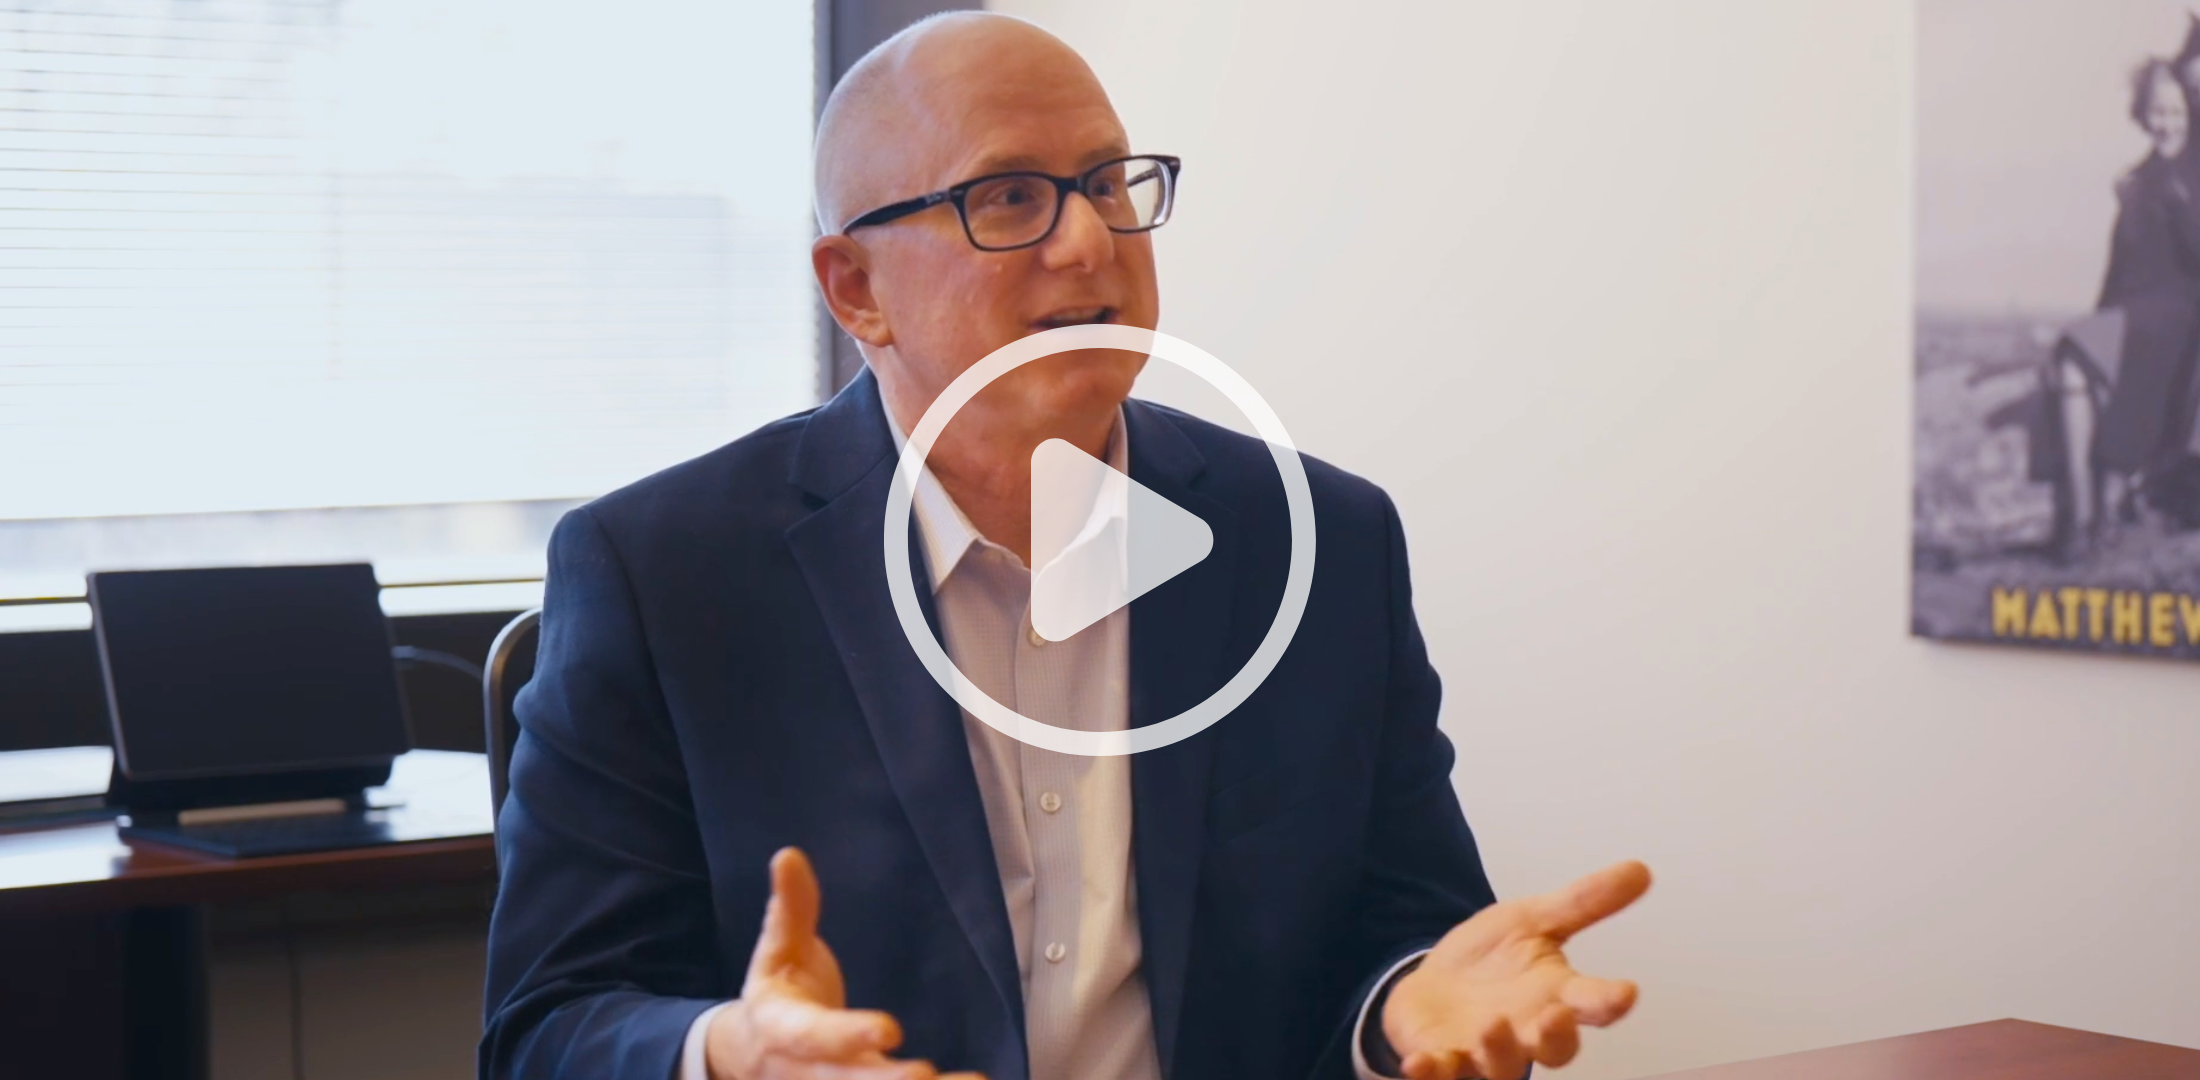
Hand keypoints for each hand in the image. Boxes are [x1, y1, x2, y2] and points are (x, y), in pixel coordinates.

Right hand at [706, 847, 986, 1079]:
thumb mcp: (778, 951)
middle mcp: (809, 1071)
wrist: (754, 1056)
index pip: (814, 1035)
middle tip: (925, 1075)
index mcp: (784, 1029)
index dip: (849, 1034)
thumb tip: (789, 855)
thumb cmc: (779, 993)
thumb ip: (790, 910)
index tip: (890, 1029)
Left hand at [1381, 861, 1651, 1079]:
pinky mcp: (1440, 1061)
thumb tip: (1641, 869)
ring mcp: (1483, 1053)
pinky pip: (1439, 1074)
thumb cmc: (1492, 961)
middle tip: (1555, 1017)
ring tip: (1492, 1024)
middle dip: (1556, 1037)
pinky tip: (1419, 1063)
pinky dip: (1430, 1072)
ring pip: (1500, 1067)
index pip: (1592, 1004)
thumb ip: (1583, 902)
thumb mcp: (1533, 920)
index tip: (1626, 992)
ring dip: (1498, 1050)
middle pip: (1554, 1049)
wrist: (1433, 986)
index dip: (1609, 1001)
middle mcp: (1526, 1033)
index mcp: (1555, 998)